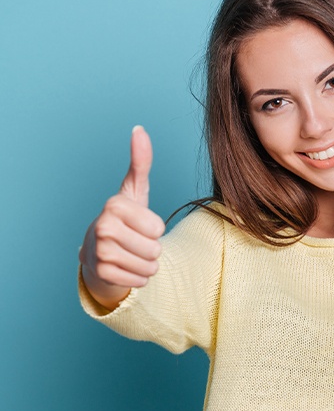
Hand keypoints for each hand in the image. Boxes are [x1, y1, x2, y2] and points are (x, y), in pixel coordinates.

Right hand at [79, 126, 164, 307]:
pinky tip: (125, 267)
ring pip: (149, 266)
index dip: (155, 228)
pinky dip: (138, 277)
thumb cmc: (124, 219)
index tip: (140, 223)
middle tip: (136, 242)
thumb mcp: (135, 191)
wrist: (100, 252)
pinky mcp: (101, 274)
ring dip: (147, 264)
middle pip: (155, 248)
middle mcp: (103, 226)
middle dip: (152, 249)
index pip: (157, 227)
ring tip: (132, 254)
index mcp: (114, 205)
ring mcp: (99, 252)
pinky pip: (140, 281)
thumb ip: (140, 162)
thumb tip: (139, 129)